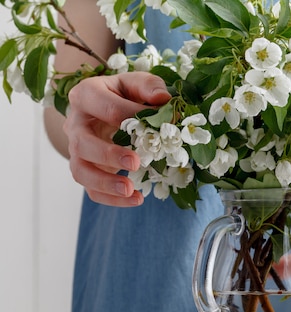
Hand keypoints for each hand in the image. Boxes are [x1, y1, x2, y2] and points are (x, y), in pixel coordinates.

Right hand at [64, 72, 170, 205]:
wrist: (108, 107)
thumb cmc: (125, 94)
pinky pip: (91, 189)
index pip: (104, 107)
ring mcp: (77, 150)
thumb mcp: (136, 83)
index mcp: (86, 95)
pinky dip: (111, 198)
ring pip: (80, 171)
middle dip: (108, 154)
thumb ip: (149, 85)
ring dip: (104, 183)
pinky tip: (136, 199)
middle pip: (82, 143)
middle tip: (136, 162)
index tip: (155, 126)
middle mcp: (75, 124)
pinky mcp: (86, 169)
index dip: (130, 116)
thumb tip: (163, 99)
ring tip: (130, 190)